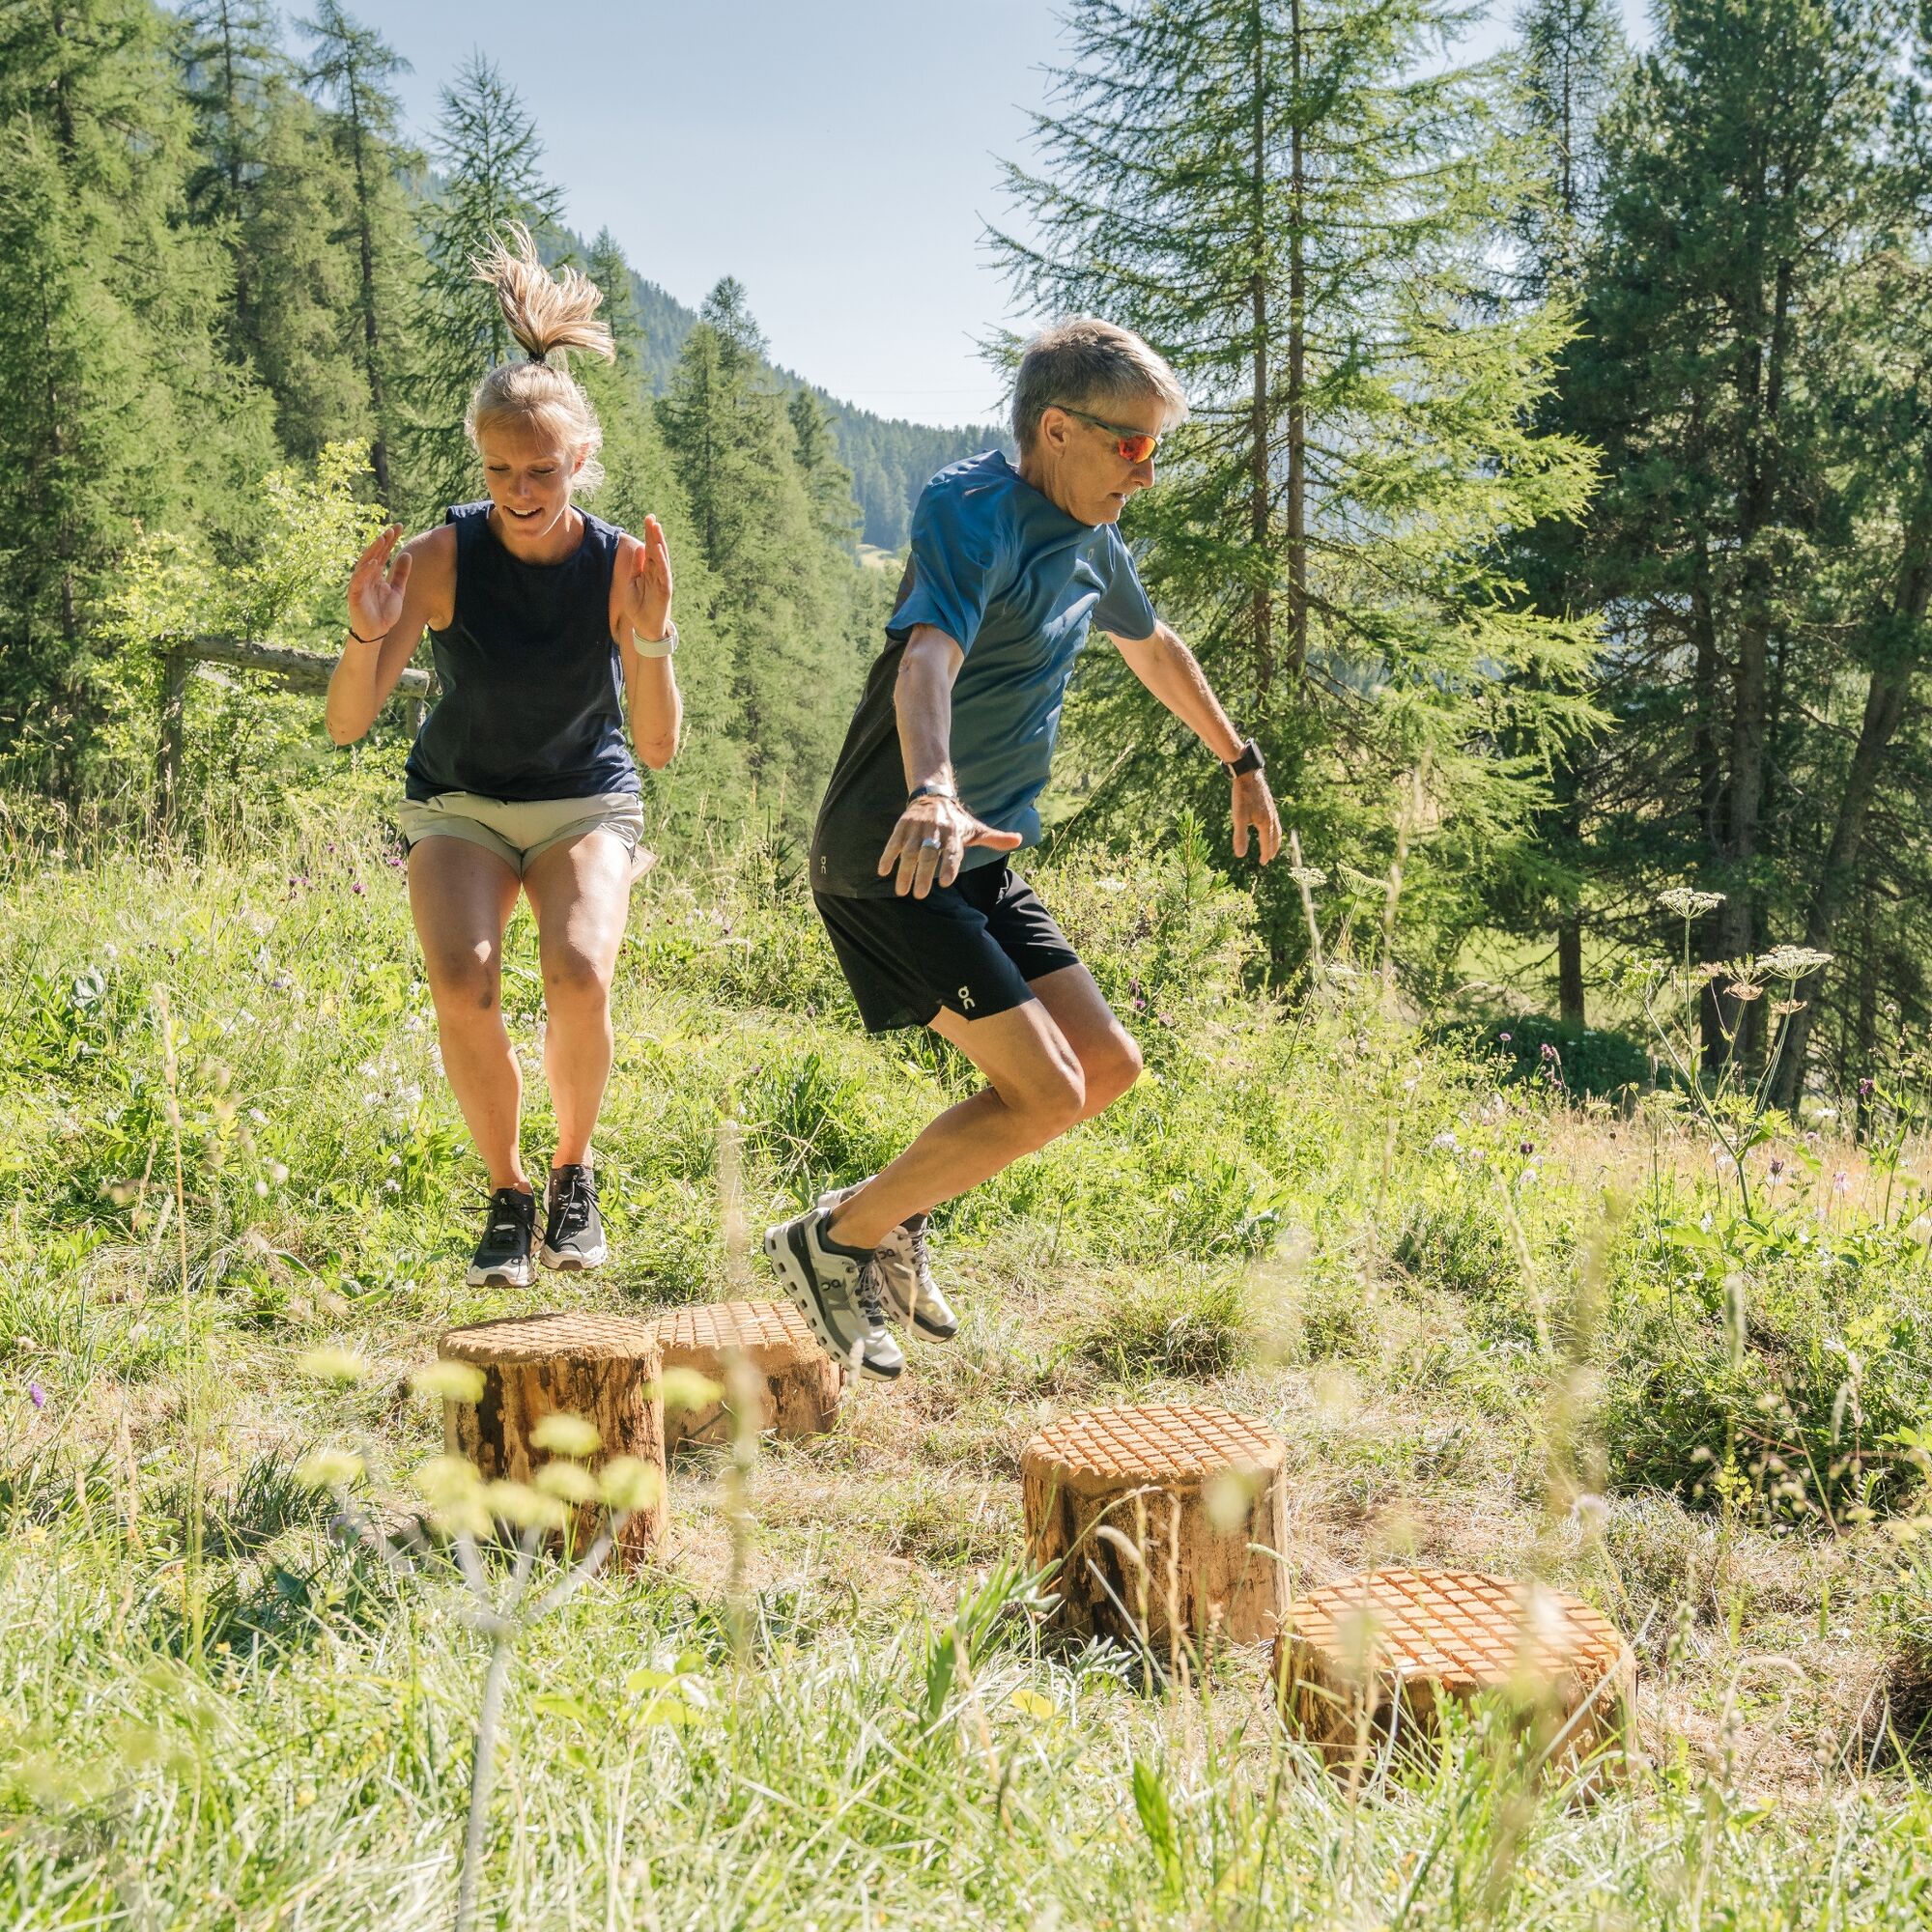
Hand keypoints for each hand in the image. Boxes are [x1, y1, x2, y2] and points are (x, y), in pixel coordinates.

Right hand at [346, 524, 409, 640]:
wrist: (377, 633)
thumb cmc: (385, 612)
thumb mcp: (398, 590)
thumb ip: (401, 574)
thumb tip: (407, 554)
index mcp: (376, 573)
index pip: (384, 552)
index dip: (391, 539)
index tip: (400, 526)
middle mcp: (366, 575)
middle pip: (374, 554)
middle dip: (383, 541)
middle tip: (392, 529)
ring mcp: (359, 583)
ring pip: (365, 563)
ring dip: (373, 551)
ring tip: (383, 539)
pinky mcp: (354, 594)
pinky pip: (358, 579)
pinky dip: (366, 571)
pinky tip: (375, 562)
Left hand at [620, 514, 673, 643]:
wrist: (645, 628)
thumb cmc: (639, 606)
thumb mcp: (632, 582)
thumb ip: (636, 566)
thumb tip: (640, 548)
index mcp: (649, 570)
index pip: (649, 548)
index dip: (648, 534)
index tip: (647, 518)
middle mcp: (657, 572)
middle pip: (656, 549)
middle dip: (653, 533)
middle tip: (650, 517)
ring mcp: (662, 580)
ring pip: (661, 557)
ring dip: (658, 542)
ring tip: (655, 528)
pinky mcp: (665, 589)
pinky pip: (663, 572)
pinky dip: (661, 560)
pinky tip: (658, 549)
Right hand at [877, 793, 1021, 897]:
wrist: (934, 795)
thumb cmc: (957, 820)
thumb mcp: (975, 827)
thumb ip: (994, 838)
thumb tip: (1019, 840)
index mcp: (953, 832)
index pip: (952, 850)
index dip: (949, 865)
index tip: (946, 883)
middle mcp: (934, 829)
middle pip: (928, 854)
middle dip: (923, 875)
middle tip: (920, 895)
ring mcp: (916, 828)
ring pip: (908, 851)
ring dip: (903, 872)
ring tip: (902, 892)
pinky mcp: (901, 826)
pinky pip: (893, 842)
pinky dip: (887, 856)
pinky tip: (883, 871)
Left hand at [1232, 770, 1281, 862]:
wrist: (1248, 775)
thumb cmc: (1242, 796)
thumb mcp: (1238, 818)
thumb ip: (1240, 837)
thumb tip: (1240, 855)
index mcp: (1265, 823)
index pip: (1267, 843)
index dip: (1265, 854)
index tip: (1262, 863)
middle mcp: (1272, 818)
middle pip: (1275, 838)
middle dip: (1272, 849)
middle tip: (1268, 858)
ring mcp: (1272, 811)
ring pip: (1277, 829)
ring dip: (1275, 840)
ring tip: (1272, 846)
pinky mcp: (1270, 804)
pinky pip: (1275, 821)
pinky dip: (1275, 829)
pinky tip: (1269, 827)